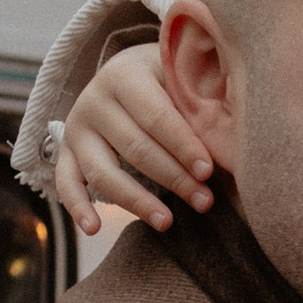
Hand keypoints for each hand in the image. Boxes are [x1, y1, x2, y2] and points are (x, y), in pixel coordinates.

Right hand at [54, 43, 214, 235]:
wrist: (129, 73)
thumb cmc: (170, 78)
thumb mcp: (184, 73)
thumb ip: (204, 93)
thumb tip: (237, 129)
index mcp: (124, 74)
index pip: (156, 116)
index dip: (183, 145)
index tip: (208, 171)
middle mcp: (94, 100)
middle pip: (135, 148)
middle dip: (173, 178)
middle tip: (204, 201)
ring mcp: (77, 128)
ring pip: (103, 172)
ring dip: (136, 201)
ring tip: (167, 222)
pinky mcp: (67, 153)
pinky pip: (66, 183)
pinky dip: (76, 208)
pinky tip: (94, 230)